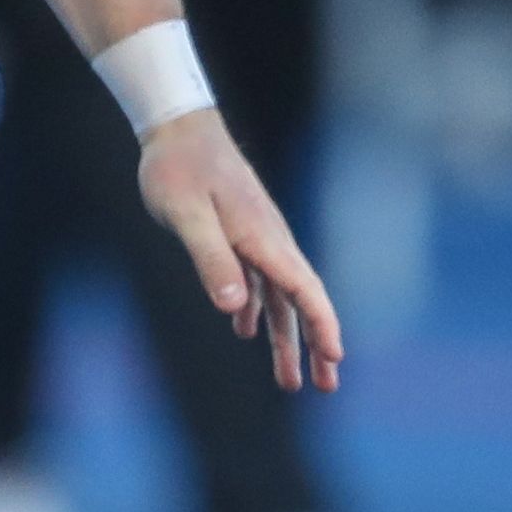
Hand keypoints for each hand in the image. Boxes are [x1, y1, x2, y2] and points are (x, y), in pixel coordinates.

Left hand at [139, 109, 343, 391]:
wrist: (176, 125)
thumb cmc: (178, 168)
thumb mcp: (187, 215)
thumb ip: (210, 258)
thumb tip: (233, 309)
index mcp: (263, 238)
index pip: (303, 289)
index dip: (322, 326)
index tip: (335, 360)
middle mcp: (268, 239)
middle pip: (299, 299)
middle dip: (314, 343)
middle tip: (326, 386)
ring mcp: (255, 236)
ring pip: (278, 295)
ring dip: (285, 336)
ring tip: (289, 379)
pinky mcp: (238, 231)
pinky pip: (256, 278)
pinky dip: (256, 307)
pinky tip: (244, 328)